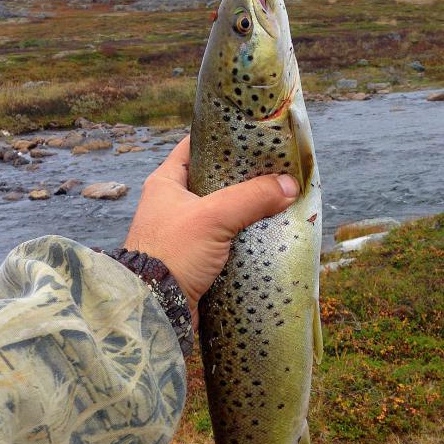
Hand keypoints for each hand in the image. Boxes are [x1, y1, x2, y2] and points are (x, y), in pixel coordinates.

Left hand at [124, 135, 298, 328]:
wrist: (155, 307)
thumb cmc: (172, 253)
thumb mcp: (213, 217)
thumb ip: (251, 197)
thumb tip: (289, 186)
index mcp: (166, 183)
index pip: (195, 147)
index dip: (222, 139)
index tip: (252, 136)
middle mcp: (173, 204)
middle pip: (215, 181)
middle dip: (244, 178)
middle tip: (275, 170)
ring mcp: (185, 232)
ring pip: (223, 212)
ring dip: (248, 210)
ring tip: (279, 200)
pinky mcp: (196, 258)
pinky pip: (226, 240)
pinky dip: (244, 237)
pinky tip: (268, 233)